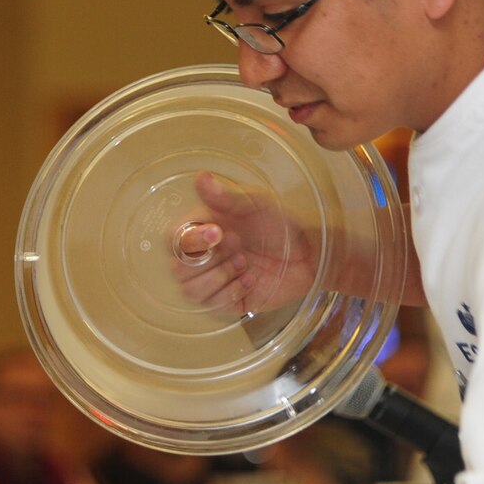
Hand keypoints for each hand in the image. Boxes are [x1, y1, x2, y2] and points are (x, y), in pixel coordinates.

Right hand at [174, 173, 321, 316]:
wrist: (309, 255)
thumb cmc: (282, 223)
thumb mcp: (256, 203)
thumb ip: (226, 196)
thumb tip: (202, 178)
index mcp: (202, 228)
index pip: (174, 239)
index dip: (190, 239)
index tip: (218, 232)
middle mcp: (203, 256)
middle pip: (177, 269)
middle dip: (209, 259)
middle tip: (238, 245)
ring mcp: (214, 281)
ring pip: (190, 291)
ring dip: (219, 277)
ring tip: (244, 263)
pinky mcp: (226, 302)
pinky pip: (212, 306)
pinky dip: (232, 292)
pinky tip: (250, 279)